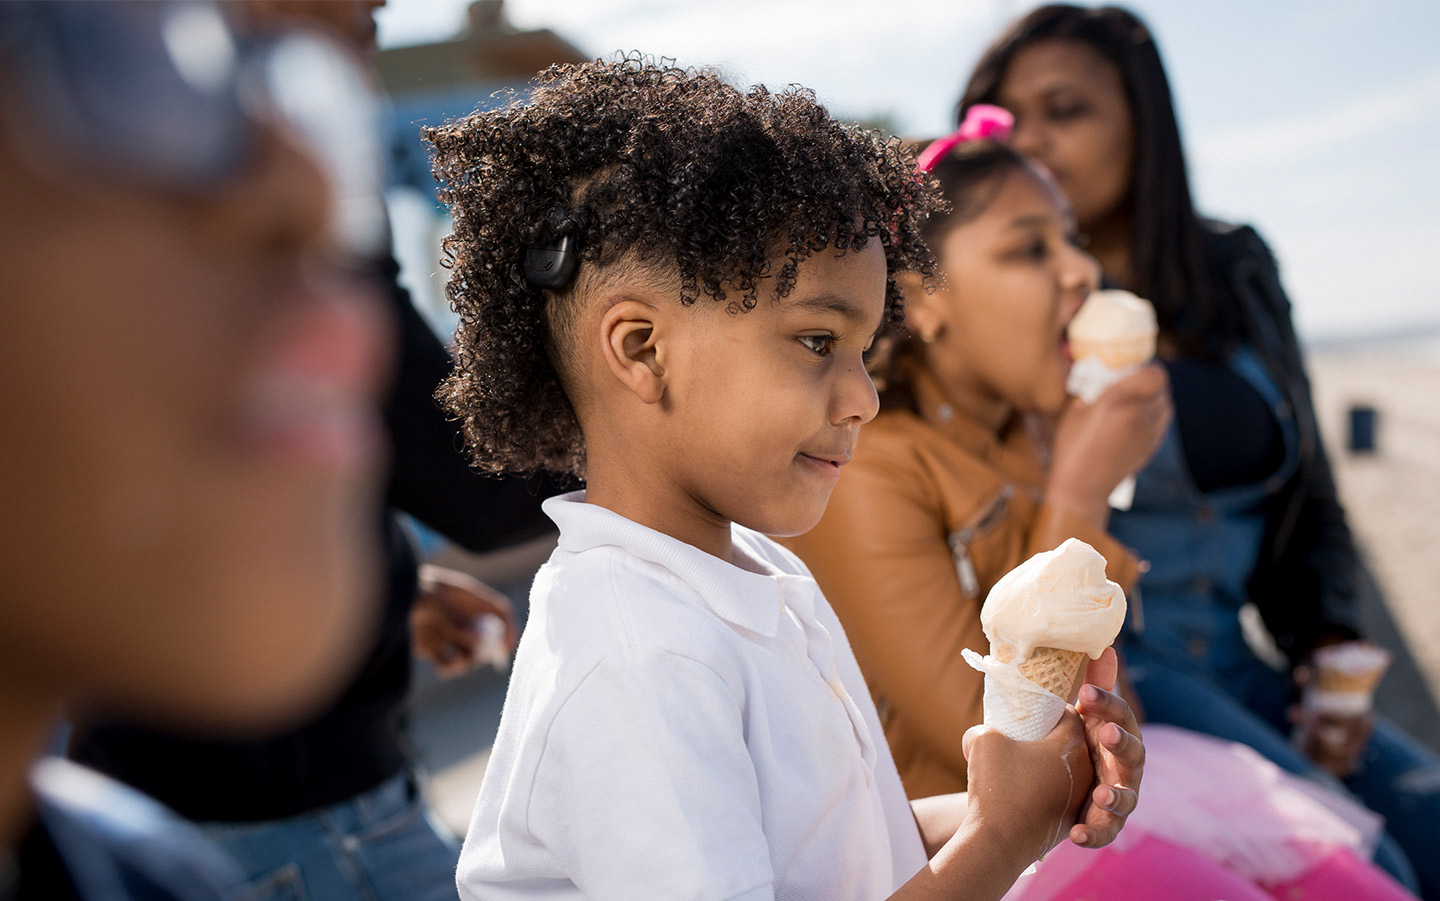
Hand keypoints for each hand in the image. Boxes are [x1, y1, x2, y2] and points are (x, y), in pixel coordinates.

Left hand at [411, 564, 517, 677]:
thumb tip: (480, 639)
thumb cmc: (404, 588)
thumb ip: (455, 619)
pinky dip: (449, 668)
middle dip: (485, 651)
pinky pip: (449, 662)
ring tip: (453, 663)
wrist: (370, 598)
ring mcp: (446, 631)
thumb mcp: (431, 599)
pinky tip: (441, 667)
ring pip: (469, 652)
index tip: (506, 649)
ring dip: (466, 661)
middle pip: (487, 636)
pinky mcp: (431, 646)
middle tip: (474, 658)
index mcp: (467, 597)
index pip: (499, 611)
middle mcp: (460, 615)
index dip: (508, 629)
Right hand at [961, 709, 1092, 866]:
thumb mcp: (983, 740)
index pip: (1069, 715)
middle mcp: (1085, 770)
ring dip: (1048, 765)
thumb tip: (986, 733)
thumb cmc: (997, 786)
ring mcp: (1080, 798)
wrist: (1001, 842)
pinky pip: (1060, 794)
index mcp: (1071, 744)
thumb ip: (986, 727)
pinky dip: (1045, 789)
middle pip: (1071, 743)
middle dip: (1050, 738)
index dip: (1050, 710)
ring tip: (1020, 766)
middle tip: (1025, 737)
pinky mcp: (1070, 820)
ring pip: (1067, 770)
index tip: (1033, 713)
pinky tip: (1022, 792)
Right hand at [1046, 363, 1171, 526]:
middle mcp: (1141, 415)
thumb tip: (1104, 375)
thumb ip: (1094, 388)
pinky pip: (1162, 422)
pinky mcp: (1152, 447)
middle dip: (1150, 381)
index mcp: (1120, 401)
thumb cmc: (1072, 445)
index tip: (1135, 368)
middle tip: (1133, 382)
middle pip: (1163, 387)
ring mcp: (1150, 433)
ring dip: (1155, 398)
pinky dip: (1153, 416)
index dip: (1148, 368)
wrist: (1082, 486)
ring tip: (1135, 401)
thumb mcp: (1076, 409)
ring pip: (1166, 405)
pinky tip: (1135, 420)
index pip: (1156, 374)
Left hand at [1070, 648, 1143, 847]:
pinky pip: (1104, 832)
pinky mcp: (1107, 823)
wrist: (1068, 785)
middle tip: (1106, 734)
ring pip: (1124, 798)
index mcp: (1119, 733)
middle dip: (1121, 743)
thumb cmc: (1083, 743)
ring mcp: (1120, 795)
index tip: (1084, 694)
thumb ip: (1098, 687)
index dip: (1107, 704)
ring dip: (1113, 797)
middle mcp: (1126, 765)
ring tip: (1099, 795)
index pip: (1121, 715)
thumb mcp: (1088, 716)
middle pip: (1132, 753)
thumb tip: (1106, 646)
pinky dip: (1092, 834)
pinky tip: (1076, 835)